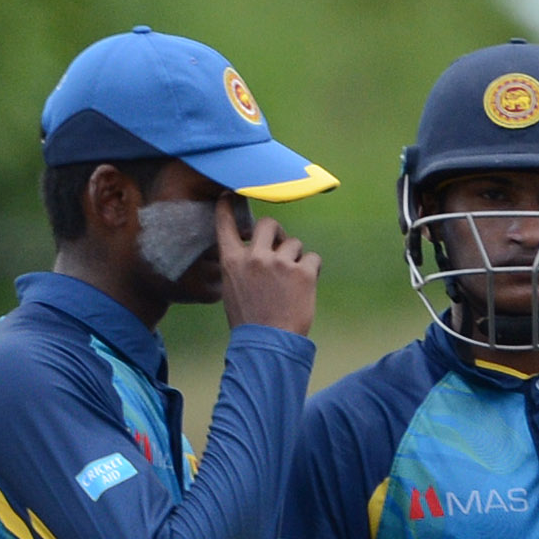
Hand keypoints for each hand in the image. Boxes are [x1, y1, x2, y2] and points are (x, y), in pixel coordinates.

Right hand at [218, 198, 319, 335]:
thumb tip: (255, 248)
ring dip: (296, 258)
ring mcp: (279, 263)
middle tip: (281, 246)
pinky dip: (313, 269)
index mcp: (231, 261)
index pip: (226, 224)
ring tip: (292, 282)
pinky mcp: (303, 272)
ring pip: (294, 243)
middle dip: (277, 232)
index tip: (230, 194)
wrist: (268, 344)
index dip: (227, 206)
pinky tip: (307, 285)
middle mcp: (255, 257)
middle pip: (269, 224)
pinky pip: (312, 258)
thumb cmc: (250, 320)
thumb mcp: (233, 288)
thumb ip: (241, 265)